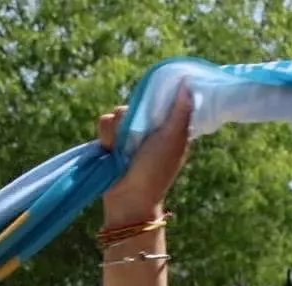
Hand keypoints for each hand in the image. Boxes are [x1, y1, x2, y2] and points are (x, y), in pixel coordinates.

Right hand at [97, 96, 192, 230]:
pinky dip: (107, 137)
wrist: (129, 198)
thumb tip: (188, 82)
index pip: (158, 98)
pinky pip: (104, 123)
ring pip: (117, 113)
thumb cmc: (156, 171)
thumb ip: (180, 111)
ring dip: (118, 130)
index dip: (154, 98)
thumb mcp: (173, 139)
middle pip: (135, 103)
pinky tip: (112, 151)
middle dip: (133, 117)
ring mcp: (127, 135)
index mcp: (166, 126)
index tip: (151, 106)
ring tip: (123, 150)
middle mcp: (147, 128)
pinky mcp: (110, 141)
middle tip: (138, 136)